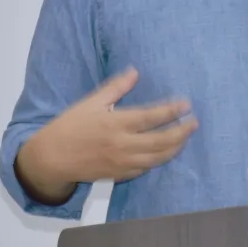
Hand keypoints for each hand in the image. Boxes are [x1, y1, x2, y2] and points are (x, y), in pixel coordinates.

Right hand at [16, 67, 197, 200]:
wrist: (52, 157)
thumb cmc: (70, 126)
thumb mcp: (91, 102)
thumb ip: (116, 88)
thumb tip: (135, 72)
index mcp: (116, 123)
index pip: (151, 117)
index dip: (172, 111)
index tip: (186, 105)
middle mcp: (122, 144)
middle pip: (160, 141)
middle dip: (181, 132)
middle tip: (194, 123)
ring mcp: (122, 162)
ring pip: (156, 158)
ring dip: (174, 148)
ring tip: (185, 138)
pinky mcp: (118, 175)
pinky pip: (145, 169)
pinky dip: (158, 161)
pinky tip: (165, 153)